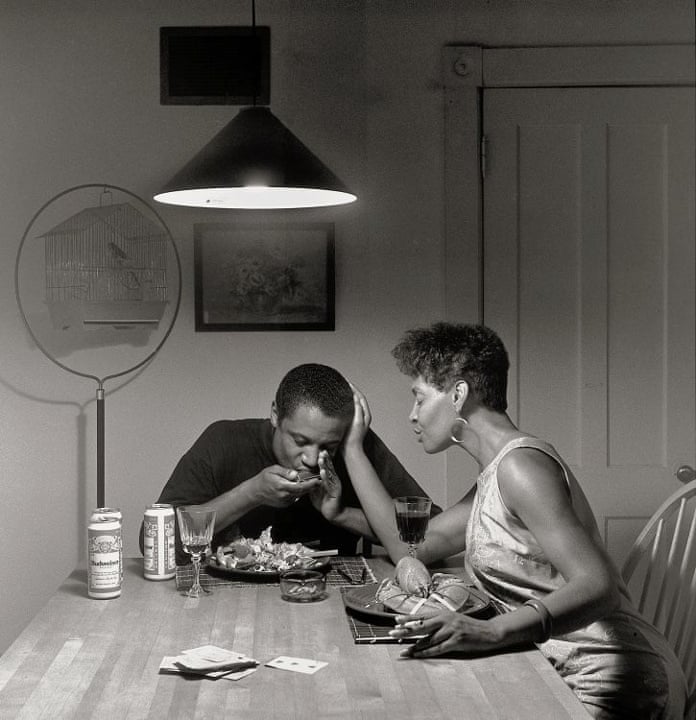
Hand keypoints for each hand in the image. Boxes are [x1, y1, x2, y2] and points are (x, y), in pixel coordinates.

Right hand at [249, 465, 319, 507]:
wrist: (255, 493)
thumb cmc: (263, 478)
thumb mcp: (272, 470)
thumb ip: (284, 472)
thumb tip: (295, 474)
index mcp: (281, 486)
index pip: (299, 486)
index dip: (310, 484)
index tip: (318, 480)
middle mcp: (284, 495)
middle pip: (302, 491)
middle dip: (311, 486)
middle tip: (320, 480)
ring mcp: (284, 501)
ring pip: (299, 495)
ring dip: (306, 489)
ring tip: (314, 482)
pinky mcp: (284, 504)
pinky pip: (295, 498)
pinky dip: (299, 492)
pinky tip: (301, 487)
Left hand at [309, 451, 343, 520]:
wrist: (333, 514)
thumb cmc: (324, 502)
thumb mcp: (316, 491)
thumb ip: (313, 483)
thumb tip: (305, 477)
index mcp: (330, 480)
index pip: (327, 467)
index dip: (325, 460)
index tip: (321, 452)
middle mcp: (334, 481)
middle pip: (330, 468)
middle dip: (325, 460)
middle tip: (322, 452)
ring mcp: (335, 486)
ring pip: (329, 474)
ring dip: (325, 466)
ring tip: (321, 459)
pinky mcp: (335, 492)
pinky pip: (329, 484)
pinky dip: (325, 477)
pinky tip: (322, 472)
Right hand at [342, 383, 371, 454]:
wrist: (350, 451)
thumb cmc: (353, 438)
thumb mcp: (357, 422)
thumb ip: (357, 409)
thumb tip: (355, 397)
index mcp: (365, 414)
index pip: (360, 397)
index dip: (354, 389)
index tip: (347, 382)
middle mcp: (362, 416)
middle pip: (357, 399)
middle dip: (351, 391)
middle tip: (343, 384)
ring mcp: (357, 419)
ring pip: (353, 403)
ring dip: (348, 396)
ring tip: (340, 390)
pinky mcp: (351, 422)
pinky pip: (349, 409)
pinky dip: (345, 403)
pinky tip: (338, 402)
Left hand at [389, 611, 503, 657]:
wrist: (489, 632)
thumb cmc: (469, 626)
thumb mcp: (453, 619)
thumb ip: (440, 622)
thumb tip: (423, 626)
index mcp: (444, 613)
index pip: (422, 615)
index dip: (408, 618)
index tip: (395, 621)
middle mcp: (445, 620)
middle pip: (421, 626)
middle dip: (405, 630)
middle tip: (392, 634)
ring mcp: (451, 631)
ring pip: (428, 639)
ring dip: (415, 646)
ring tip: (404, 650)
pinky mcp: (457, 642)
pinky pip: (438, 649)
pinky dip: (427, 653)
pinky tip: (418, 655)